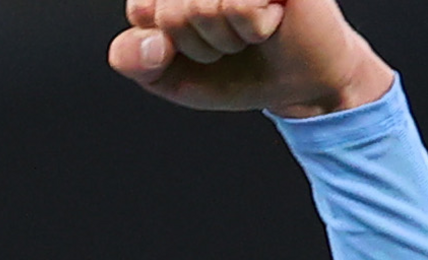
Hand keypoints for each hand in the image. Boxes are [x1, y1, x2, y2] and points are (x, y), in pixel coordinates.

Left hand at [108, 0, 393, 116]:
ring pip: (203, 6)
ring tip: (249, 32)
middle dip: (198, 44)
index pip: (142, 8)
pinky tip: (271, 22)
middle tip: (229, 42)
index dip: (166, 44)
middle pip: (172, 11)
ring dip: (227, 38)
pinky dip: (253, 28)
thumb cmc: (231, 70)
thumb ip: (131, 58)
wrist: (296, 84)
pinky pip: (239, 4)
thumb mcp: (165, 75)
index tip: (192, 45)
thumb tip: (151, 42)